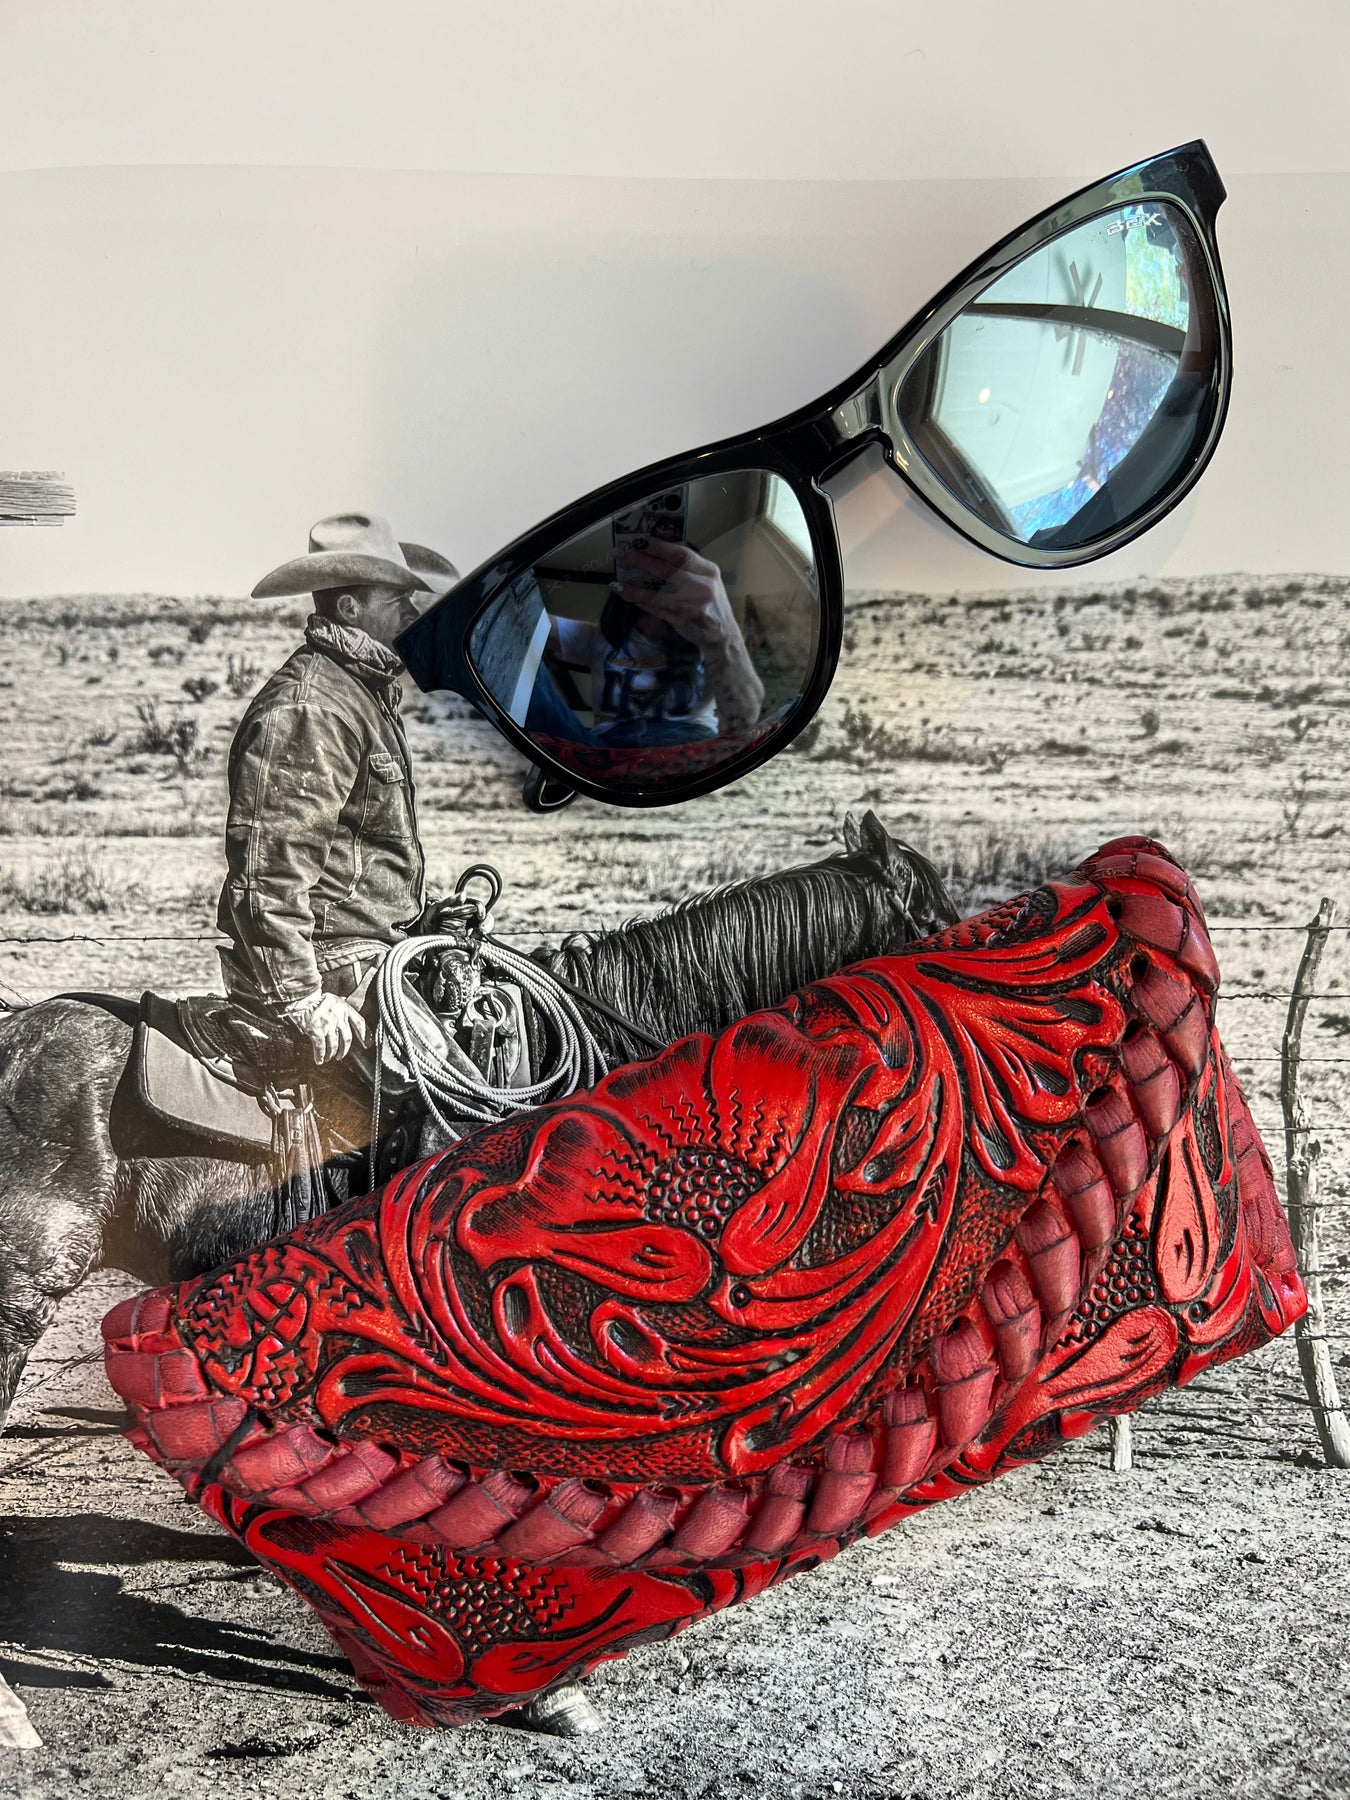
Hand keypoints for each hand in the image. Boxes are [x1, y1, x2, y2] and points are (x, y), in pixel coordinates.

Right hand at [287, 991, 369, 1064]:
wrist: (302, 998)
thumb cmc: (317, 1000)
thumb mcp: (334, 1001)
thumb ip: (341, 1010)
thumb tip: (347, 1020)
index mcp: (345, 1009)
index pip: (360, 1023)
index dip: (365, 1035)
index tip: (366, 1044)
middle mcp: (339, 1017)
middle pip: (347, 1039)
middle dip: (344, 1050)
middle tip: (340, 1055)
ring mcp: (328, 1025)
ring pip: (334, 1045)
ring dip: (331, 1054)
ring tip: (329, 1057)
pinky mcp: (317, 1031)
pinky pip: (320, 1047)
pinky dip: (320, 1055)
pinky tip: (319, 1059)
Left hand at [617, 538, 737, 651]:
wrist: (722, 634)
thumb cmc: (712, 602)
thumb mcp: (708, 580)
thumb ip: (689, 568)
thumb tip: (658, 554)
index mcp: (709, 572)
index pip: (683, 555)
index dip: (661, 548)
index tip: (643, 541)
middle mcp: (701, 587)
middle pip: (668, 572)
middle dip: (644, 562)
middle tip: (627, 556)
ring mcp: (691, 605)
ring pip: (657, 594)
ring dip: (636, 589)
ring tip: (620, 585)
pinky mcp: (681, 620)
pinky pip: (657, 609)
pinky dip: (643, 603)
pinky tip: (632, 598)